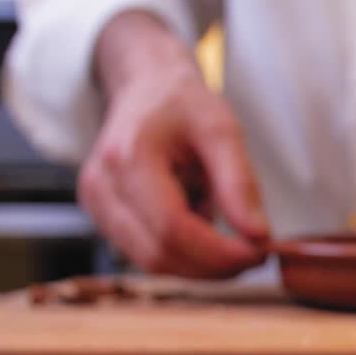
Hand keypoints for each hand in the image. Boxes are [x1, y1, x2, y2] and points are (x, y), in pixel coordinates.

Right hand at [78, 11, 268, 277]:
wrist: (146, 88)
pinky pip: (146, 255)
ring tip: (230, 235)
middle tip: (255, 255)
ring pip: (152, 263)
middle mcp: (101, 186)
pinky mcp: (102, 218)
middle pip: (160, 254)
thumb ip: (240, 183)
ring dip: (199, 263)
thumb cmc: (183, 104)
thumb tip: (258, 237)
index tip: (260, 253)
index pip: (173, 229)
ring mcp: (95, 205)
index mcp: (128, 158)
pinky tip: (202, 227)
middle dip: (214, 266)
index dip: (218, 254)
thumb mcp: (222, 130)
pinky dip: (183, 254)